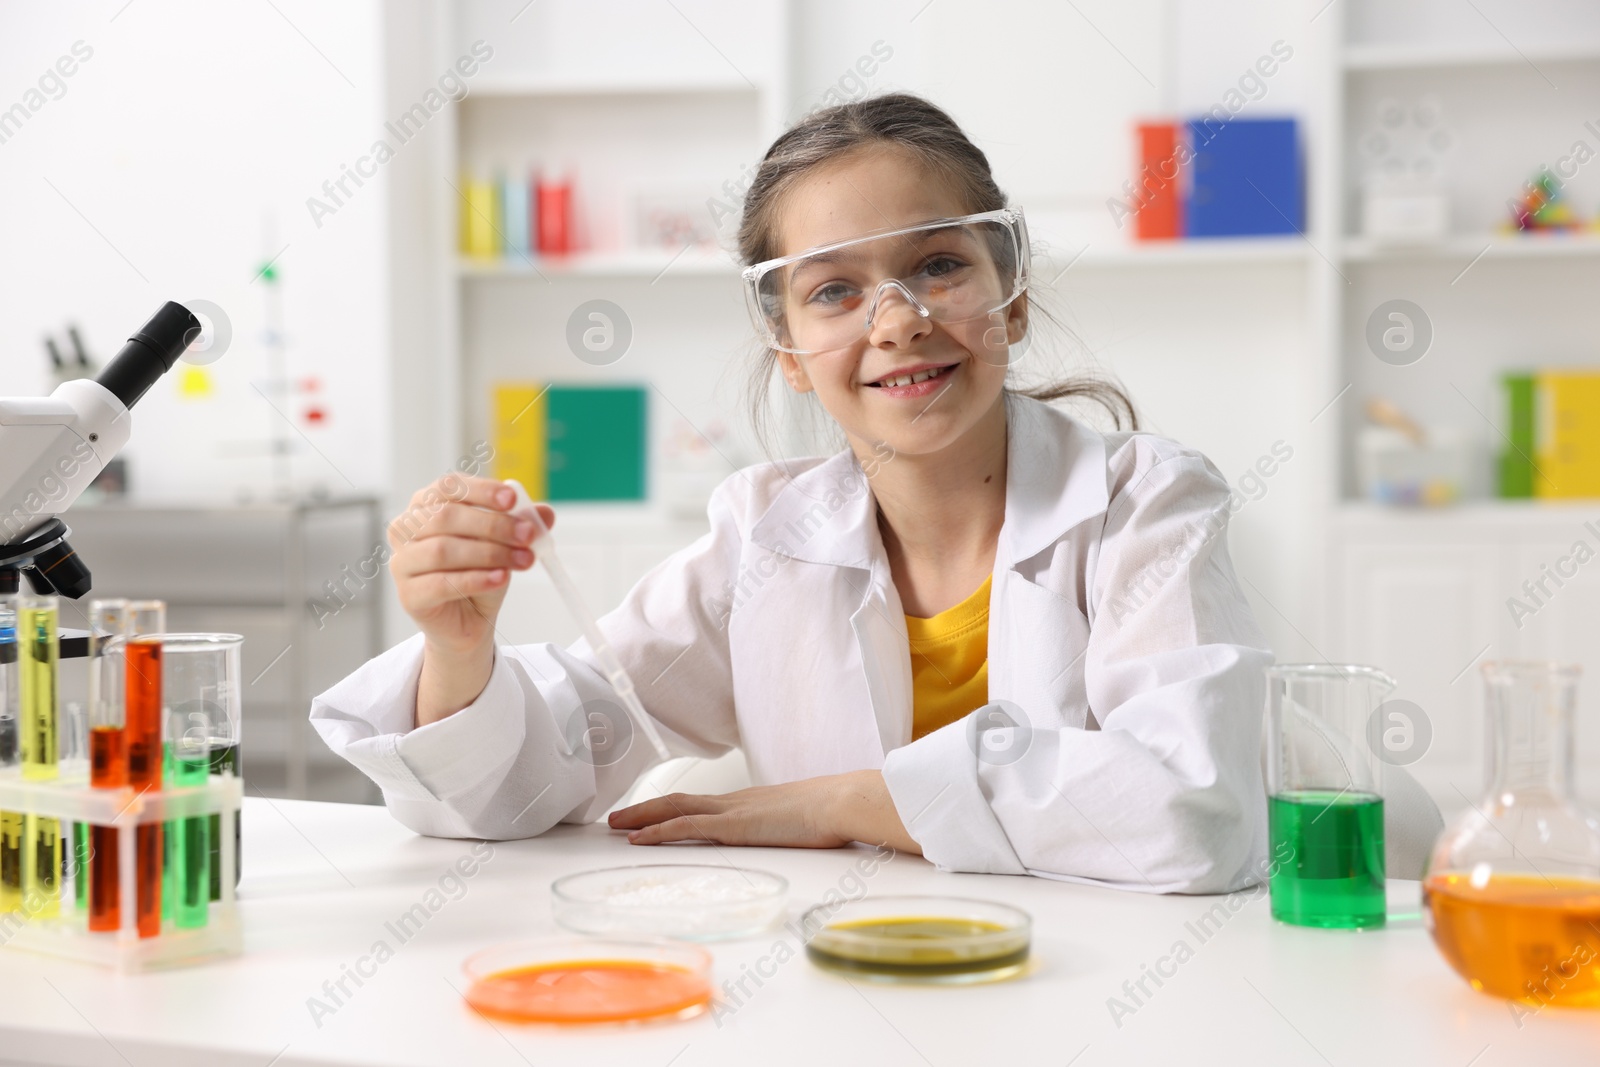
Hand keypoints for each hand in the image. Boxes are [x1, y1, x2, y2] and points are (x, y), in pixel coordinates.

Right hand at [387, 474, 553, 725]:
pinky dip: (476, 579)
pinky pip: (442, 583)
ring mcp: (402, 562)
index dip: (481, 490)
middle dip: (493, 524)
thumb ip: (522, 524)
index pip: (448, 487)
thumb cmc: (479, 573)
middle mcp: (406, 529)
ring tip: (523, 560)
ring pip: (443, 549)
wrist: (469, 620)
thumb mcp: (505, 544)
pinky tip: (500, 578)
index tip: (513, 499)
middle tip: (528, 535)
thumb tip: (544, 513)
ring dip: (490, 553)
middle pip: (446, 516)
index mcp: (426, 506)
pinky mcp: (409, 595)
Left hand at [608, 771, 921, 853]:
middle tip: (617, 817)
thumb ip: (797, 828)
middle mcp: (736, 801)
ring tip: (614, 825)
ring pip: (673, 810)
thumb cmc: (836, 812)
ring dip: (641, 816)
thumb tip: (805, 836)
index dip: (675, 808)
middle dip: (646, 809)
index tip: (656, 815)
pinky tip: (636, 839)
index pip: (704, 804)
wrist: (843, 801)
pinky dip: (656, 831)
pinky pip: (684, 827)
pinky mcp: (732, 825)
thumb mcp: (809, 822)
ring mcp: (732, 811)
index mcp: (752, 802)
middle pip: (679, 802)